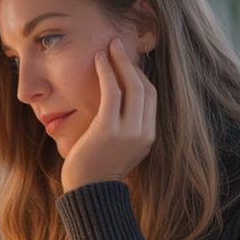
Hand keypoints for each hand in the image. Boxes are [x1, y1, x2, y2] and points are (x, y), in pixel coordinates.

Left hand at [61, 37, 156, 191]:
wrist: (87, 194)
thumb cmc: (96, 171)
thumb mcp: (117, 149)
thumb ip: (123, 128)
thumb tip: (115, 106)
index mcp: (148, 137)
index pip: (151, 97)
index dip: (139, 75)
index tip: (126, 61)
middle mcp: (143, 133)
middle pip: (145, 87)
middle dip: (131, 63)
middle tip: (118, 44)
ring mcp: (128, 132)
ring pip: (131, 86)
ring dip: (119, 62)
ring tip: (109, 45)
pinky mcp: (109, 129)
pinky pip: (111, 92)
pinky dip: (106, 72)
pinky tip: (98, 59)